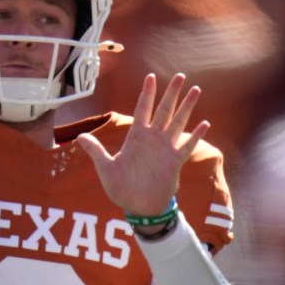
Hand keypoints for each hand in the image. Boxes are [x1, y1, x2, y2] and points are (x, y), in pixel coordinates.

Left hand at [76, 72, 208, 219]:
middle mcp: (152, 139)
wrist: (139, 208)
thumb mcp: (106, 169)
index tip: (150, 77)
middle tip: (180, 76)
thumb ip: (96, 151)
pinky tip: (205, 124)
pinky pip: (187, 146)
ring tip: (196, 90)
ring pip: (178, 122)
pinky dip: (196, 136)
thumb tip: (80, 136)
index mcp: (136, 138)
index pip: (142, 109)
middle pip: (164, 110)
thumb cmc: (122, 189)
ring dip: (187, 107)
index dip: (147, 93)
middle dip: (172, 93)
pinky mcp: (175, 162)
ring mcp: (165, 149)